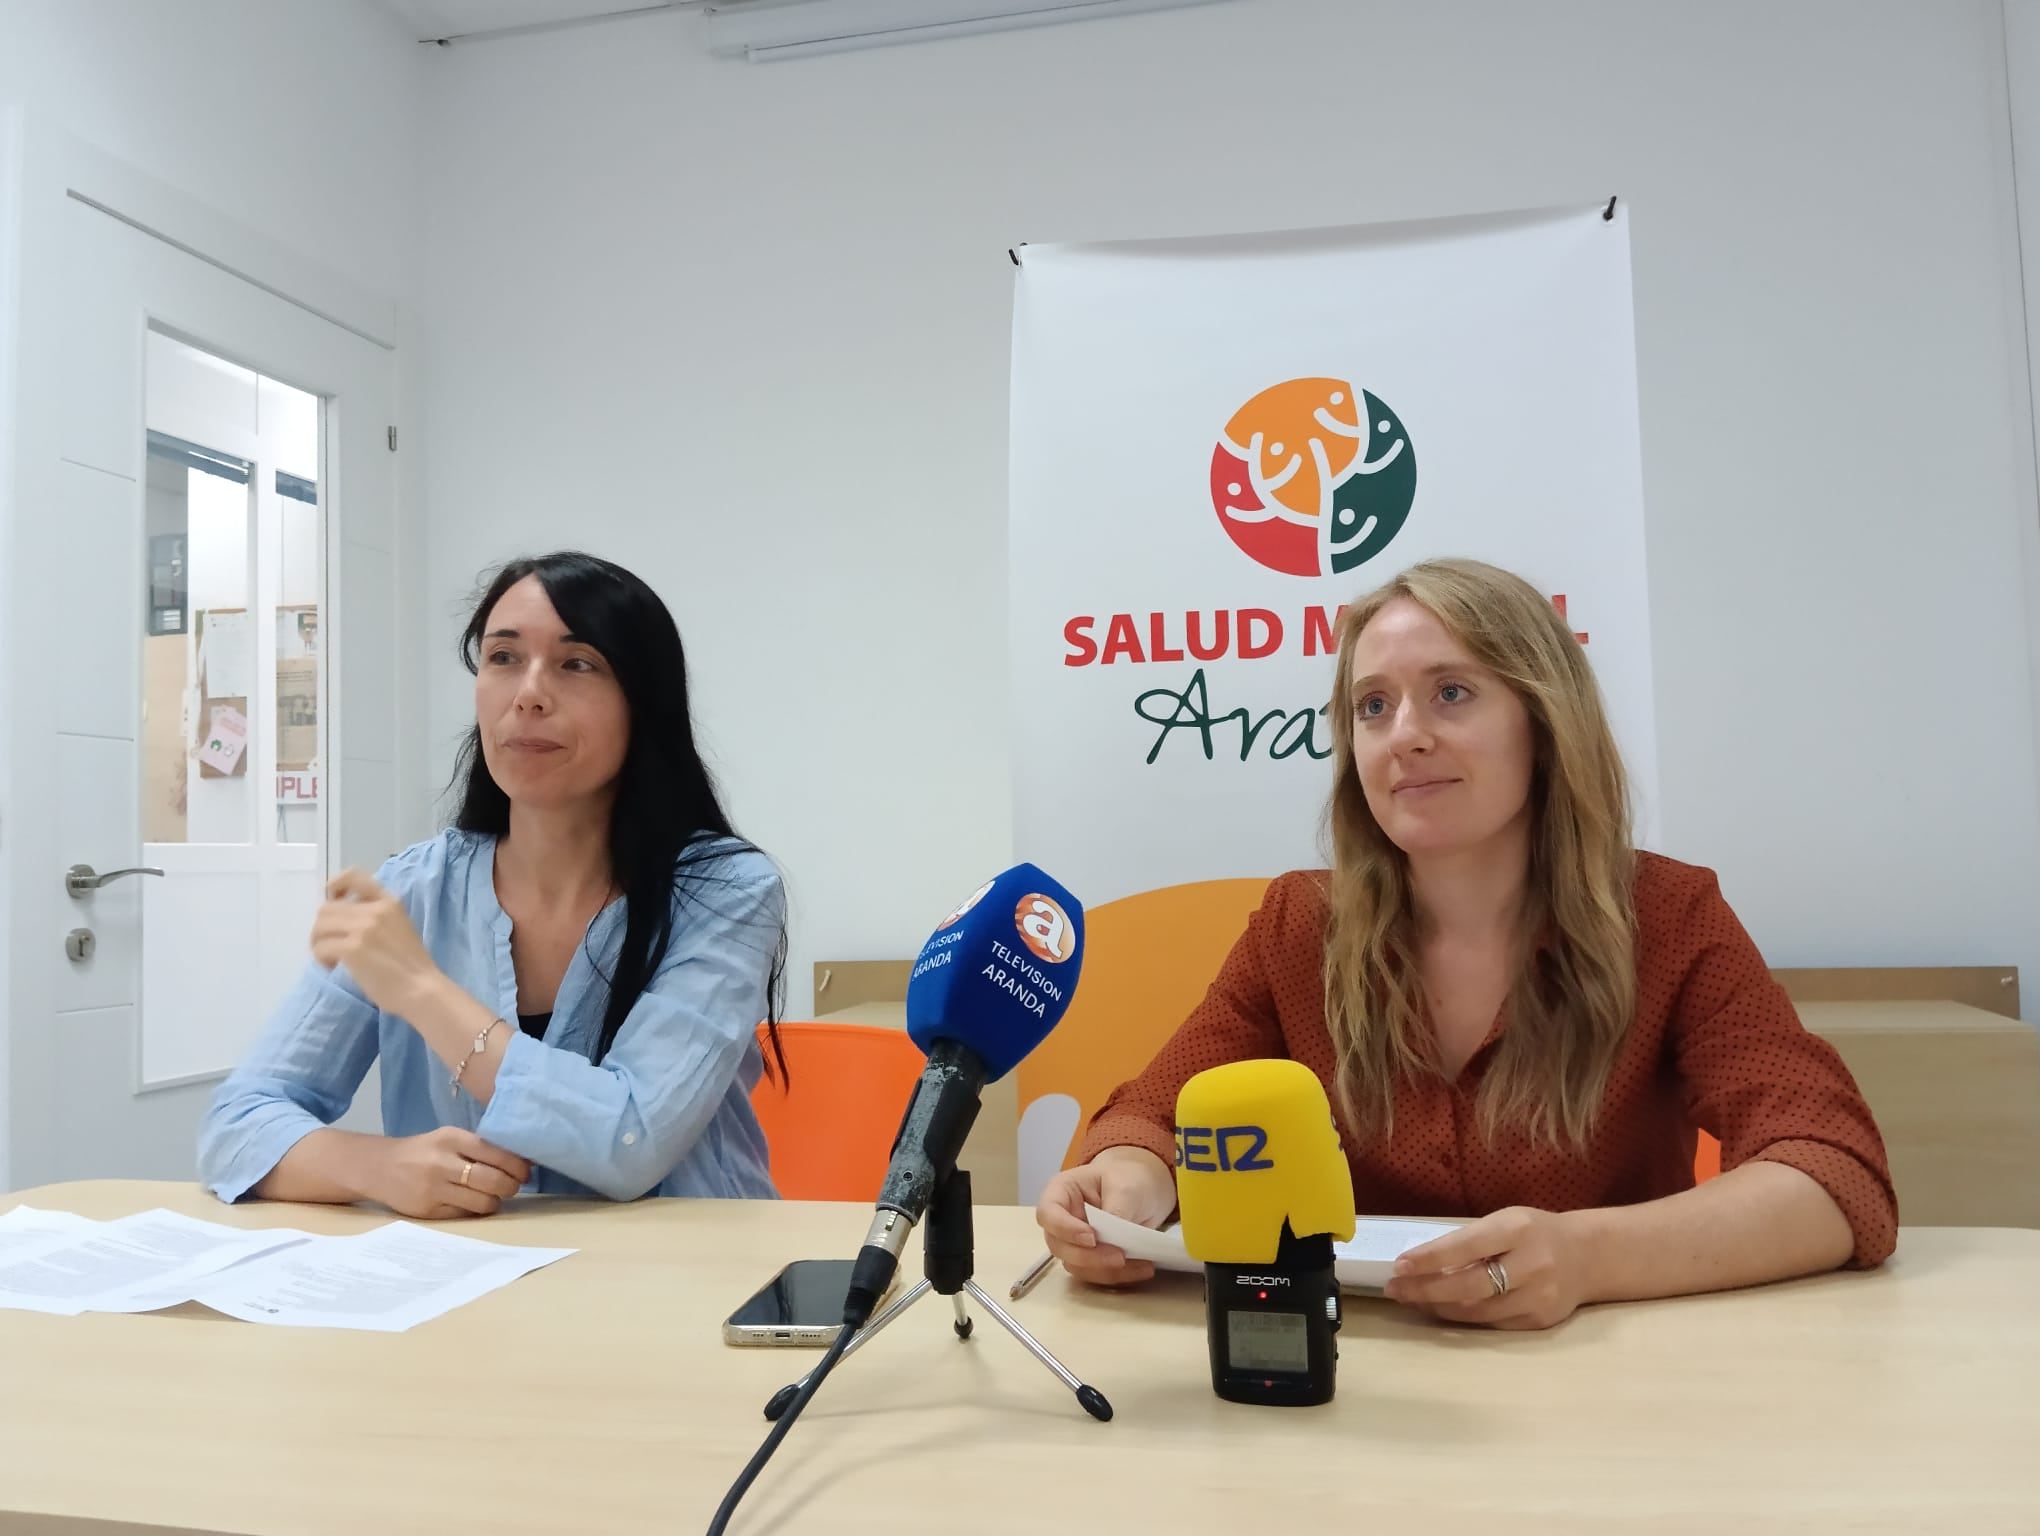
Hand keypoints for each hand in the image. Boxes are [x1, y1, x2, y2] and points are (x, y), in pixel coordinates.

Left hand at [312, 869, 439, 1016]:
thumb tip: (343, 921)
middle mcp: (375, 910)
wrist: (422, 990)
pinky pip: (321, 948)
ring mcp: (363, 928)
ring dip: (319, 944)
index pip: (354, 876)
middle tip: (331, 947)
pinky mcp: (352, 949)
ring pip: (320, 927)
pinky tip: (334, 968)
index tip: (333, 901)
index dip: (335, 886)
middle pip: (327, 909)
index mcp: (389, 902)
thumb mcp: (400, 928)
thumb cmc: (413, 966)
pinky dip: (321, 960)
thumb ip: (376, 918)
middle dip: (323, 929)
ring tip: (332, 959)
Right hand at [365, 1127, 532, 1218]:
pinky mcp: (427, 1211)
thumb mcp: (449, 1139)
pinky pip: (465, 1214)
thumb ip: (481, 1148)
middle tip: (512, 1186)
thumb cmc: (425, 1151)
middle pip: (494, 1181)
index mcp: (452, 1139)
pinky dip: (475, 1210)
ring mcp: (433, 1189)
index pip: (496, 1153)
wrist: (379, 1167)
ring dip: (495, 1201)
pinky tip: (470, 1202)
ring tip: (491, 1195)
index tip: (526, 1172)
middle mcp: (442, 1163)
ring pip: (483, 1202)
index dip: (517, 1166)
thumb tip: (523, 1161)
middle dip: (511, 1186)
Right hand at [1033, 1147, 1177, 1286]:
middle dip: (1090, 1257)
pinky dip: (1119, 1276)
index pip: (1048, 1214)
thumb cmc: (1128, 1177)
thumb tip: (1112, 1241)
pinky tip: (1142, 1268)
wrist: (1145, 1188)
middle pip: (1060, 1247)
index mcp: (1061, 1192)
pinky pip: (1097, 1274)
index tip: (1091, 1237)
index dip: (1065, 1229)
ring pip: (1078, 1266)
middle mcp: (1061, 1220)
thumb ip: (1115, 1211)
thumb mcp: (1125, 1186)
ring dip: (1107, 1271)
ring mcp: (1074, 1242)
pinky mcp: (1091, 1259)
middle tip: (1120, 1257)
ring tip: (1142, 1265)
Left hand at [1384, 1206, 1589, 1329]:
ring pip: (1477, 1311)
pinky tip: (1442, 1310)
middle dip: (1426, 1290)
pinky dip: (1463, 1318)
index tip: (1400, 1265)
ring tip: (1412, 1299)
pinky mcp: (1540, 1321)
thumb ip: (1470, 1240)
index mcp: (1518, 1230)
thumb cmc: (1535, 1232)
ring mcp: (1538, 1297)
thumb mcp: (1505, 1221)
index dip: (1430, 1258)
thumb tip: (1421, 1262)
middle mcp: (1531, 1264)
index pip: (1466, 1246)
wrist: (1588, 1256)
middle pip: (1469, 1285)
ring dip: (1438, 1307)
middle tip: (1395, 1289)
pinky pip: (1492, 1324)